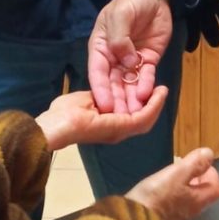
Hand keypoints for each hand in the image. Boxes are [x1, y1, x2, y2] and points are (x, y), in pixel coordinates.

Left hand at [34, 88, 167, 150]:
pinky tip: (159, 92)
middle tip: (162, 90)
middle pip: (141, 117)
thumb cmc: (63, 114)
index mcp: (108, 123)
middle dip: (152, 103)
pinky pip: (143, 117)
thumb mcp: (85, 99)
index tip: (150, 89)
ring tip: (163, 90)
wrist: (55, 126)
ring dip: (155, 103)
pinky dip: (153, 105)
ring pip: (145, 117)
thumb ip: (100, 95)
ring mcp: (120, 130)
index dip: (141, 102)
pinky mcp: (122, 127)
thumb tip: (109, 93)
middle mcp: (116, 129)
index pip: (130, 115)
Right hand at [88, 0, 171, 114]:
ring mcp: (131, 60)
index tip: (103, 105)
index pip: (97, 72)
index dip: (100, 89)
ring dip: (131, 99)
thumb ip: (119, 38)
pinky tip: (148, 94)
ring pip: (129, 84)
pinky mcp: (147, 60)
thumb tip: (125, 61)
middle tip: (121, 119)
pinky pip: (146, 76)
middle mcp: (113, 58)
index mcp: (100, 47)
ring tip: (136, 114)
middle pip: (113, 83)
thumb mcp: (120, 15)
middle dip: (117, 100)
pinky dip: (146, 85)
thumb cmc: (131, 1)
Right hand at [126, 148, 218, 219]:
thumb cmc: (156, 196)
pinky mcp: (163, 219)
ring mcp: (177, 217)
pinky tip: (160, 186)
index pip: (215, 188)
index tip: (201, 163)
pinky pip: (174, 203)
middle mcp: (190, 212)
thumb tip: (209, 154)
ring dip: (184, 184)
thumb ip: (195, 163)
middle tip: (186, 166)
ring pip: (188, 198)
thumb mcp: (177, 174)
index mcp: (197, 201)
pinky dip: (173, 191)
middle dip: (197, 177)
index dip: (212, 173)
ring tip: (172, 173)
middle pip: (202, 193)